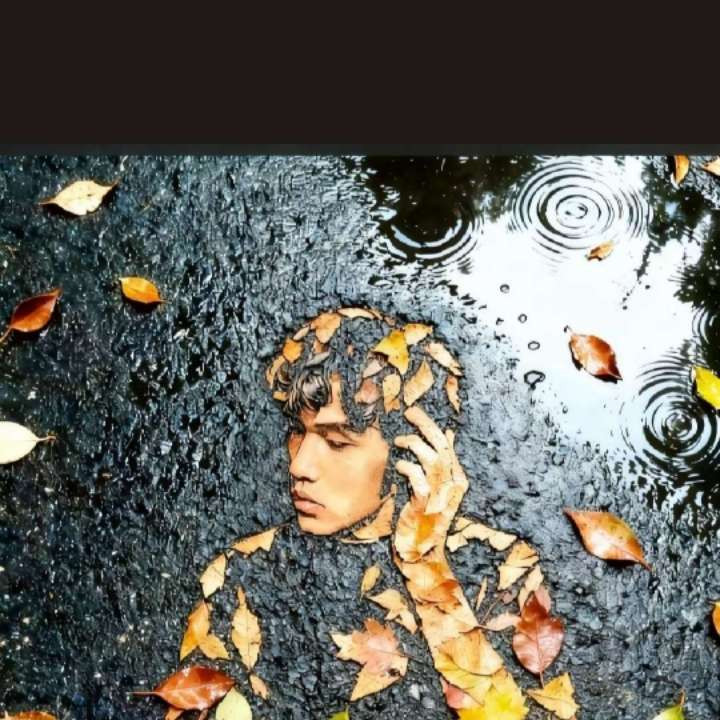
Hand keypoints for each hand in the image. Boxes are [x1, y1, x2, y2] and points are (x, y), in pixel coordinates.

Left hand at [394, 405, 467, 526]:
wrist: (422, 550)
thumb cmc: (426, 516)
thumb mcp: (438, 487)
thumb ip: (442, 463)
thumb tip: (447, 434)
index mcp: (458, 479)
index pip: (447, 444)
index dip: (431, 426)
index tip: (416, 413)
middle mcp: (453, 485)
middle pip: (442, 447)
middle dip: (425, 425)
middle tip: (409, 413)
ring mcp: (441, 495)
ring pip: (432, 459)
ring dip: (413, 444)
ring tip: (398, 441)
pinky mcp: (426, 505)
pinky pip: (418, 479)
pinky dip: (408, 468)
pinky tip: (399, 465)